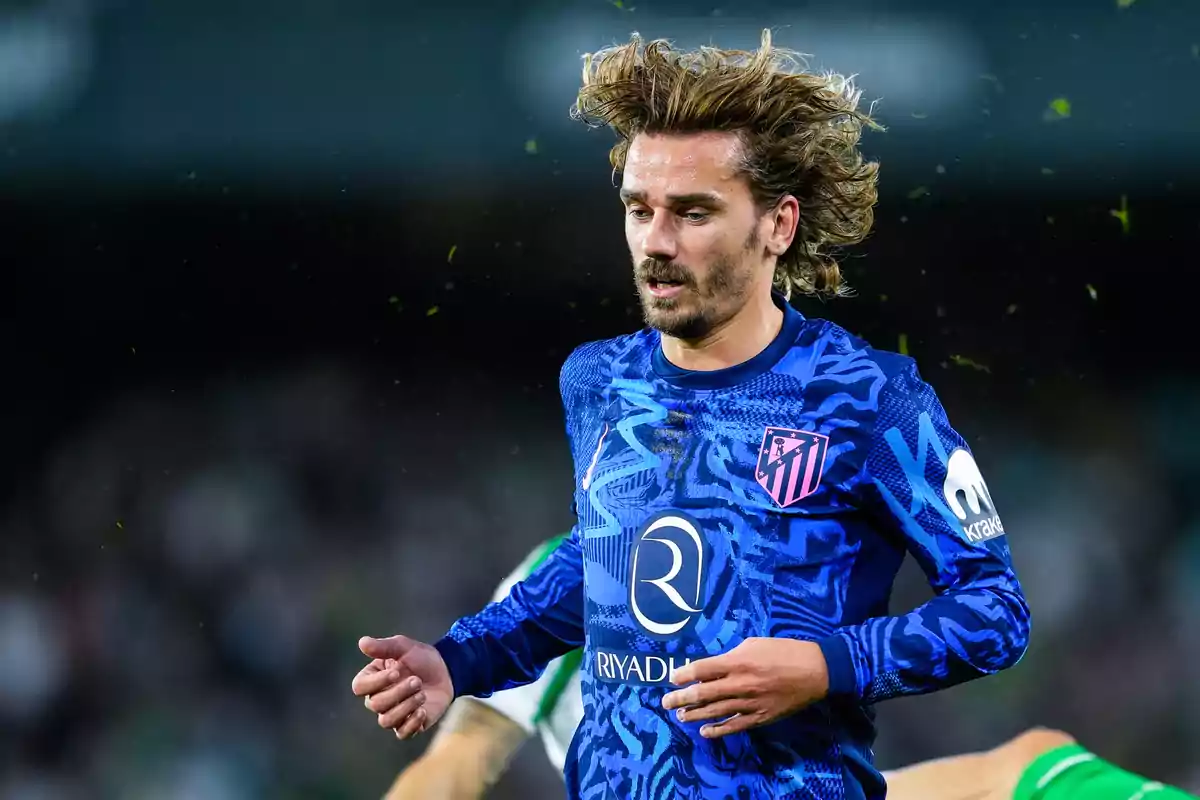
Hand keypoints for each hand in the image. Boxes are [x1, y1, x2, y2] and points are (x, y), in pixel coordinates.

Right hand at [351, 635, 454, 739]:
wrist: (446, 671)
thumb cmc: (421, 658)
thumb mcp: (403, 647)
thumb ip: (383, 646)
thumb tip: (362, 642)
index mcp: (372, 679)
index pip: (359, 687)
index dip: (376, 682)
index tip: (396, 672)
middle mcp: (378, 699)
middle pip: (375, 704)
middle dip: (398, 692)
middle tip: (417, 681)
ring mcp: (393, 714)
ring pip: (386, 721)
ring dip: (405, 707)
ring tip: (422, 694)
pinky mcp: (408, 725)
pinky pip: (401, 734)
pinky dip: (412, 723)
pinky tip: (423, 710)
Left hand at [661, 637, 828, 738]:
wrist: (815, 671)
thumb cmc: (784, 651)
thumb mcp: (755, 643)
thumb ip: (732, 655)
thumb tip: (714, 667)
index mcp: (738, 661)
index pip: (703, 669)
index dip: (684, 674)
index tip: (672, 677)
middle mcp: (740, 683)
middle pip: (704, 693)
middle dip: (682, 698)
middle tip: (666, 702)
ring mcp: (750, 703)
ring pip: (715, 711)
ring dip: (695, 714)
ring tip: (680, 715)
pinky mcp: (760, 717)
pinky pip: (735, 725)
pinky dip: (718, 730)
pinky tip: (704, 731)